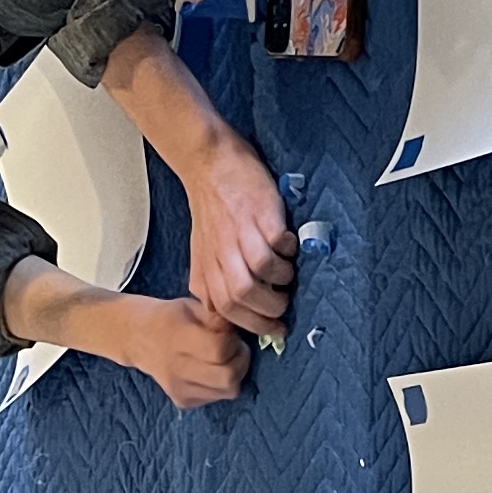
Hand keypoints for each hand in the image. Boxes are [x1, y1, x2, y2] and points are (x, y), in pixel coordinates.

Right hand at [97, 292, 247, 409]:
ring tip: (224, 359)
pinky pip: (216, 397)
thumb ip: (217, 318)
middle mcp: (177, 368)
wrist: (139, 338)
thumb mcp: (193, 306)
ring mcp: (179, 389)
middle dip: (241, 361)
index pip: (220, 350)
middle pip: (229, 377)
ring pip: (228, 391)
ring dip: (234, 374)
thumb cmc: (171, 317)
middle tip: (234, 348)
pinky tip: (211, 370)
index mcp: (179, 338)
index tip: (230, 334)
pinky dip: (221, 385)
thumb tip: (237, 330)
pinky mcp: (182, 401)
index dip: (233, 341)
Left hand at [180, 128, 294, 339]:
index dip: (253, 324)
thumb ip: (208, 282)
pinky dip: (289, 249)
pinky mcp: (260, 213)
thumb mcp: (201, 251)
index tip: (276, 329)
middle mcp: (222, 254)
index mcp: (208, 267)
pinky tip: (290, 245)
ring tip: (289, 274)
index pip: (226, 309)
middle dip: (270, 307)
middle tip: (285, 303)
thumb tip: (219, 314)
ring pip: (261, 271)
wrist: (209, 163)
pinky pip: (278, 242)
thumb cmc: (211, 209)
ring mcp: (241, 233)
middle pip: (244, 295)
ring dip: (282, 278)